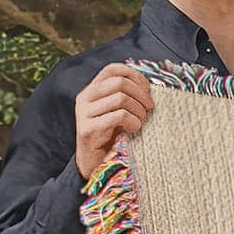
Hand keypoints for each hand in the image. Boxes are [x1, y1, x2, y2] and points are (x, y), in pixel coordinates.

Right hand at [74, 64, 154, 179]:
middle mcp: (85, 98)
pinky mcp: (88, 129)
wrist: (94, 165)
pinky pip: (118, 116)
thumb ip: (126, 98)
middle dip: (140, 95)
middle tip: (148, 109)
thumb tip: (149, 88)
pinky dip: (133, 122)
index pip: (112, 69)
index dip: (133, 75)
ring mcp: (84, 113)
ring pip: (120, 98)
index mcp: (92, 90)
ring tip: (142, 121)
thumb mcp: (117, 112)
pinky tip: (135, 129)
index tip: (147, 89)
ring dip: (138, 110)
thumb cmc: (112, 138)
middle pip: (119, 83)